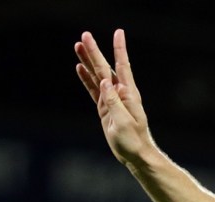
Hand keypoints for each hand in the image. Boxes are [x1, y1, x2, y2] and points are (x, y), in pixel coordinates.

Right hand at [74, 29, 153, 165]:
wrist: (136, 156)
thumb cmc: (134, 141)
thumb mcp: (124, 121)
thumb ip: (114, 101)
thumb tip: (105, 82)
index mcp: (128, 95)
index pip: (122, 67)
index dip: (120, 49)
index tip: (118, 32)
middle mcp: (121, 94)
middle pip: (105, 68)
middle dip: (95, 52)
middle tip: (84, 35)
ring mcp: (112, 100)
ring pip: (97, 77)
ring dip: (88, 62)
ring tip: (78, 46)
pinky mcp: (105, 109)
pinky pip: (94, 91)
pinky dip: (87, 79)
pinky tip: (80, 68)